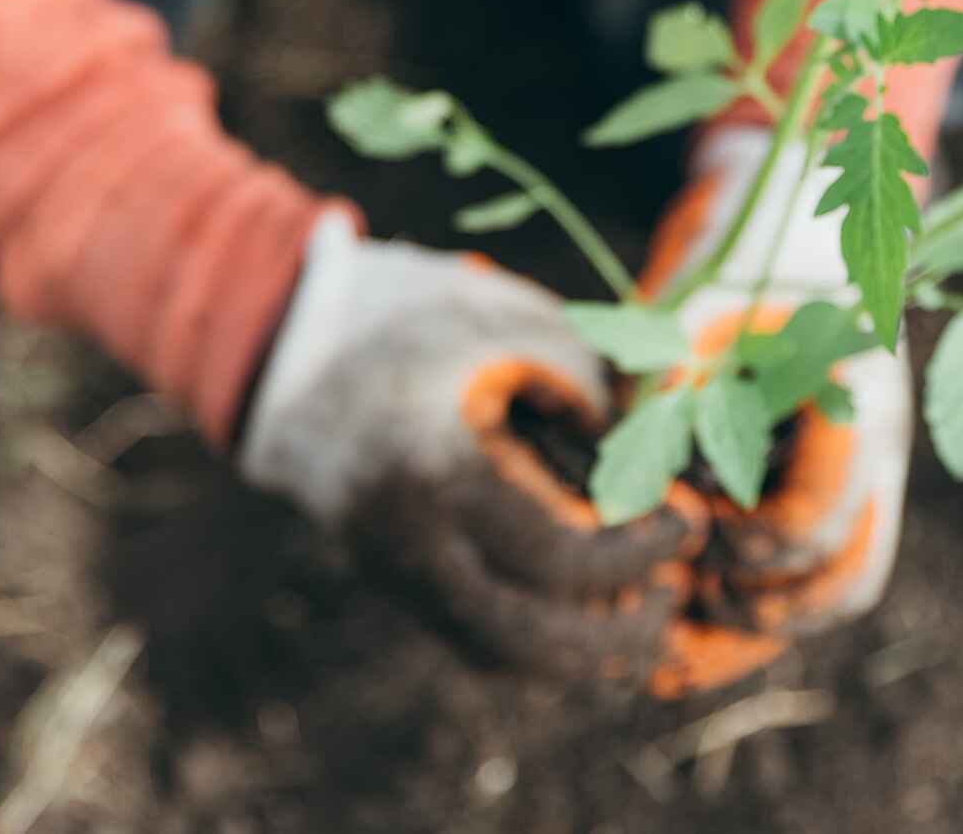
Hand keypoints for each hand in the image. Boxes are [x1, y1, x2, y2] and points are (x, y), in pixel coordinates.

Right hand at [237, 213, 694, 680]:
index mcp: (436, 466)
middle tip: (669, 600)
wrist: (278, 336)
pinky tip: (577, 614)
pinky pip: (461, 631)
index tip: (684, 523)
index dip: (636, 552)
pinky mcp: (380, 570)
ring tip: (636, 624)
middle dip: (611, 635)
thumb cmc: (406, 309)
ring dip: (571, 653)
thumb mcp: (505, 319)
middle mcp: (402, 534)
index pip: (557, 554)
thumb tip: (642, 466)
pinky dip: (524, 637)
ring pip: (490, 650)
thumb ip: (583, 388)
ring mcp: (384, 563)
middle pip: (522, 638)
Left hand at [640, 126, 912, 693]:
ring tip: (683, 604)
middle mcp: (878, 447)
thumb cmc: (739, 248)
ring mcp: (866, 467)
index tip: (676, 518)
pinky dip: (766, 588)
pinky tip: (692, 586)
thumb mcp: (693, 305)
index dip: (738, 543)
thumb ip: (668, 392)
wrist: (789, 203)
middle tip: (675, 590)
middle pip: (842, 582)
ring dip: (765, 612)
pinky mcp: (837, 475)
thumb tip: (630, 503)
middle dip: (755, 606)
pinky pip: (822, 560)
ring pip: (841, 585)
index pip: (814, 523)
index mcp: (857, 400)